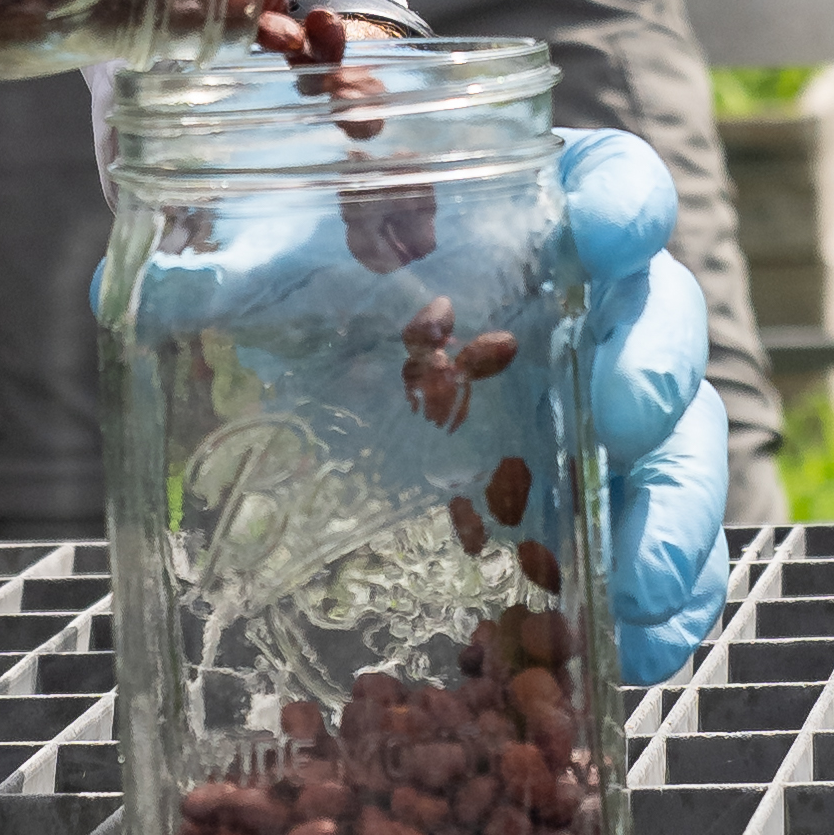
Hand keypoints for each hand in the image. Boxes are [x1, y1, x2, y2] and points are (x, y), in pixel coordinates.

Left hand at [121, 116, 724, 674]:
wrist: (313, 342)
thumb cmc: (315, 269)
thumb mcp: (267, 253)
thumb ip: (225, 260)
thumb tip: (152, 286)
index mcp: (536, 213)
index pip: (610, 184)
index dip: (620, 204)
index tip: (602, 229)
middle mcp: (590, 308)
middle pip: (662, 324)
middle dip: (653, 371)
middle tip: (619, 415)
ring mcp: (601, 415)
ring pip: (681, 448)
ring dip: (672, 512)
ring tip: (635, 579)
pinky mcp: (591, 511)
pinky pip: (660, 556)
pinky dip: (663, 605)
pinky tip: (630, 650)